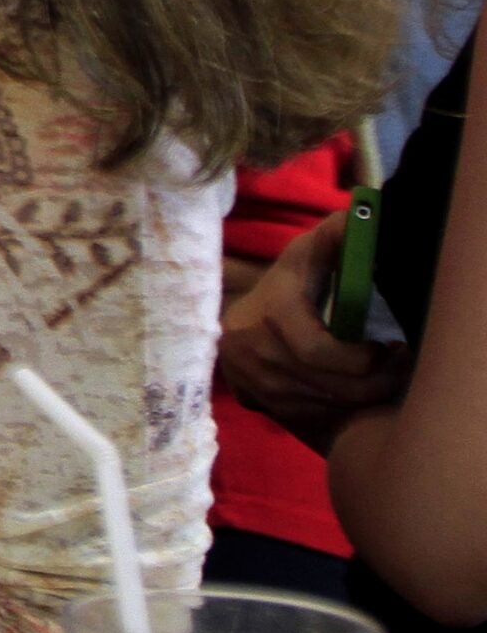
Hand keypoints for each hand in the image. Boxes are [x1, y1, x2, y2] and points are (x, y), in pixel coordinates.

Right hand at [221, 211, 408, 450]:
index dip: (361, 360)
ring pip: (317, 403)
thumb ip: (335, 237)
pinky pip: (303, 413)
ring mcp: (248, 378)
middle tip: (396, 367)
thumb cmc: (285, 282)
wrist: (237, 313)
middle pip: (325, 384)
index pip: (318, 351)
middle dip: (371, 382)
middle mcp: (251, 349)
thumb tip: (360, 218)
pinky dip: (331, 405)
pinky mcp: (249, 398)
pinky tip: (344, 388)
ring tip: (378, 377)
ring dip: (355, 395)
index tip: (386, 347)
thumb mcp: (306, 255)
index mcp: (269, 312)